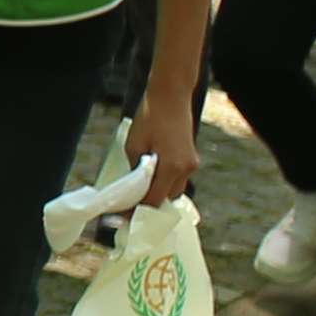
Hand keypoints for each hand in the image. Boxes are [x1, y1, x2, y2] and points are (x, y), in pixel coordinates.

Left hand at [126, 88, 202, 215]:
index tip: (122, 218)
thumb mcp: (133, 145)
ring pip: (175, 191)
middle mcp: (186, 169)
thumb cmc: (149, 118)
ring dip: (158, 195)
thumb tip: (128, 191)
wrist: (170, 97)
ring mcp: (192, 164)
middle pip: (167, 199)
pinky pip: (179, 180)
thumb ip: (133, 171)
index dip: (137, 211)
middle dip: (148, 206)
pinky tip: (151, 182)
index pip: (154, 200)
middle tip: (128, 209)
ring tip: (138, 197)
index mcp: (171, 167)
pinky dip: (166, 184)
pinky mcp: (193, 159)